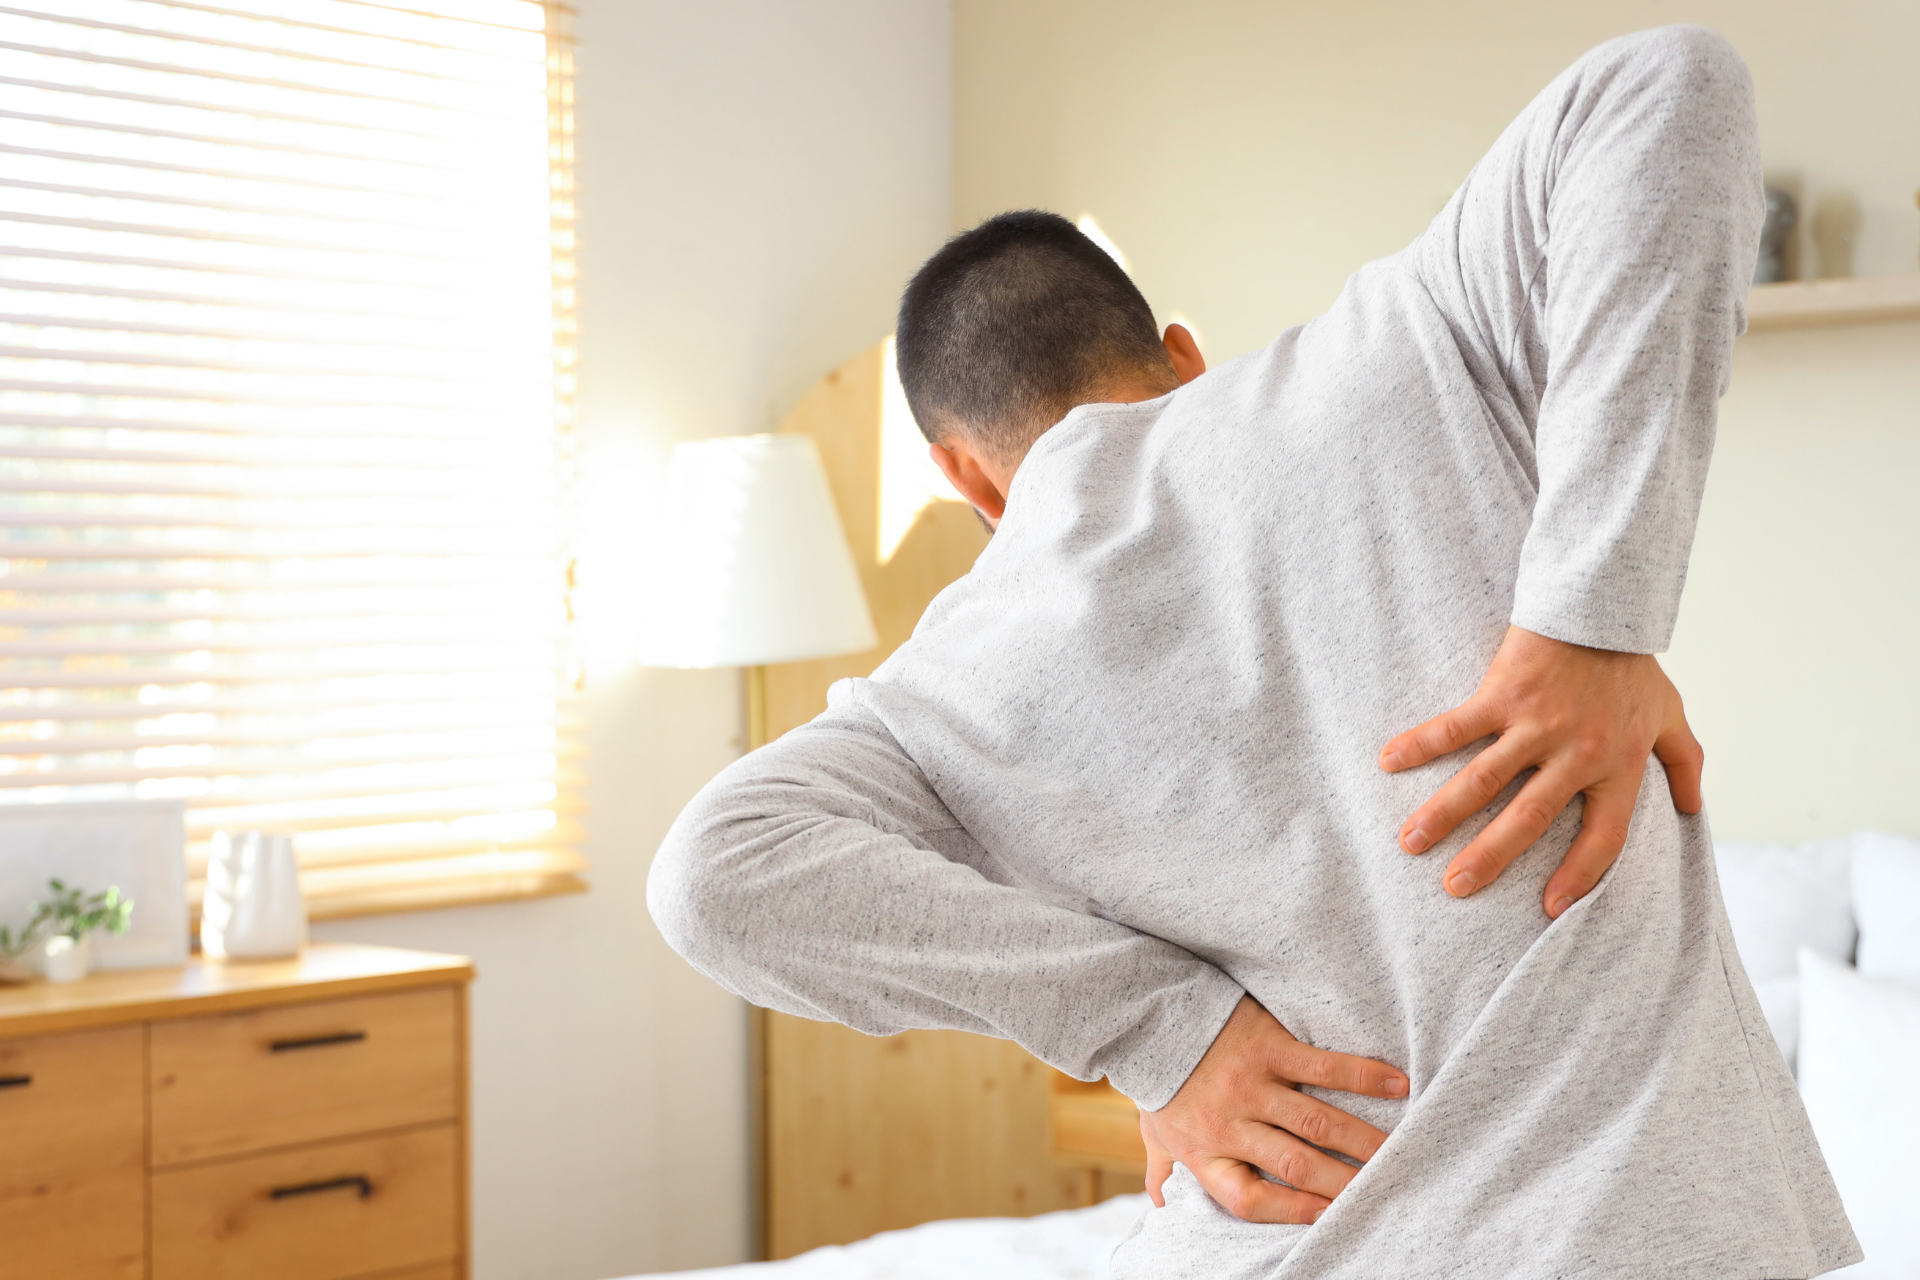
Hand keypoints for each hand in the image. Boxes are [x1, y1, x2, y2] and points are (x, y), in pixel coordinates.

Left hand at [1138, 996, 1407, 1223]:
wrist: (1146, 1012)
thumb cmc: (1158, 1078)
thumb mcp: (1154, 1129)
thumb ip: (1164, 1168)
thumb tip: (1165, 1203)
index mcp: (1203, 1152)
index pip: (1250, 1199)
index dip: (1294, 1213)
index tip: (1331, 1219)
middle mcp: (1230, 1123)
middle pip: (1297, 1165)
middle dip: (1345, 1184)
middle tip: (1384, 1192)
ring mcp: (1251, 1083)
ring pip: (1318, 1123)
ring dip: (1364, 1141)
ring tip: (1399, 1153)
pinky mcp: (1267, 1045)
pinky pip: (1322, 1066)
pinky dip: (1362, 1078)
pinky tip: (1397, 1086)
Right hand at [1378, 626, 1703, 917]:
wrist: (1602, 607)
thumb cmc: (1632, 664)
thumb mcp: (1670, 714)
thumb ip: (1684, 762)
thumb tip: (1694, 806)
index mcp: (1617, 766)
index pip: (1603, 837)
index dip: (1579, 875)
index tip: (1551, 908)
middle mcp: (1576, 753)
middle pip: (1528, 818)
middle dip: (1488, 857)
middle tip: (1455, 887)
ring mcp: (1535, 724)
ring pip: (1484, 780)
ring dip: (1443, 814)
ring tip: (1410, 842)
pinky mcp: (1502, 694)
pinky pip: (1456, 727)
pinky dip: (1421, 744)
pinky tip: (1388, 761)